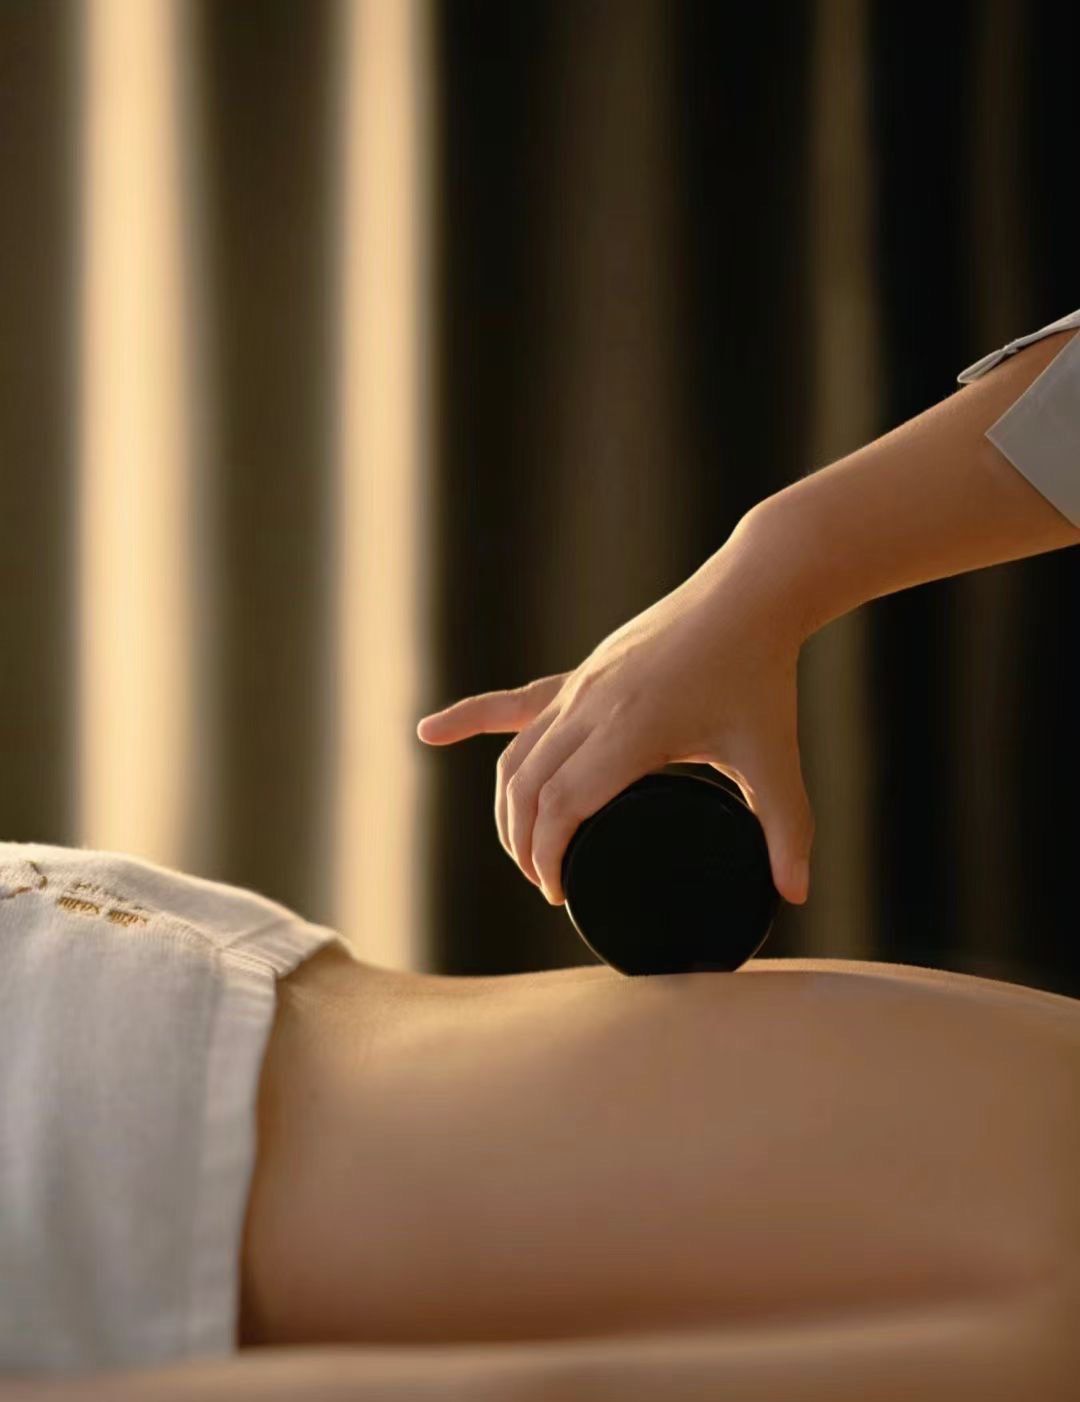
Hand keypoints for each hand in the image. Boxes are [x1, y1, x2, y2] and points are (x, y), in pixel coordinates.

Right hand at [416, 530, 814, 907]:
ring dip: (507, 808)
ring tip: (523, 849)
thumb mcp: (776, 759)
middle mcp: (591, 707)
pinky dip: (467, 720)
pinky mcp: (580, 675)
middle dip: (524, 845)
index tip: (556, 892)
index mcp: (630, 732)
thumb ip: (787, 831)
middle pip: (527, 789)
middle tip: (546, 883)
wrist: (749, 594)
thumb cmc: (761, 674)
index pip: (559, 807)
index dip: (546, 857)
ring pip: (516, 758)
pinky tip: (427, 732)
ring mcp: (579, 688)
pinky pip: (511, 703)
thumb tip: (795, 895)